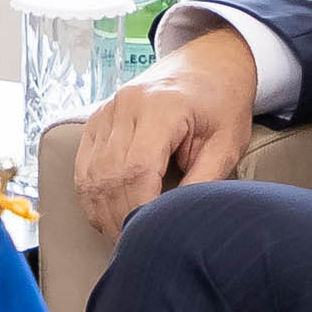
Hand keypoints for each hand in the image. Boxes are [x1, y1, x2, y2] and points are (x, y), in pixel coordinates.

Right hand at [74, 24, 261, 241]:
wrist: (206, 66)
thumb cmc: (221, 104)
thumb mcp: (227, 142)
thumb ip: (204, 181)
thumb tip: (177, 222)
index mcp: (161, 107)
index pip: (137, 169)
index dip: (139, 208)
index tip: (151, 235)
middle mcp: (125, 106)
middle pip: (109, 176)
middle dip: (119, 217)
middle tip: (135, 245)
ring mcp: (106, 111)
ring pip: (91, 174)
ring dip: (102, 211)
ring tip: (121, 236)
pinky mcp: (97, 119)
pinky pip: (84, 165)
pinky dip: (91, 195)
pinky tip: (106, 215)